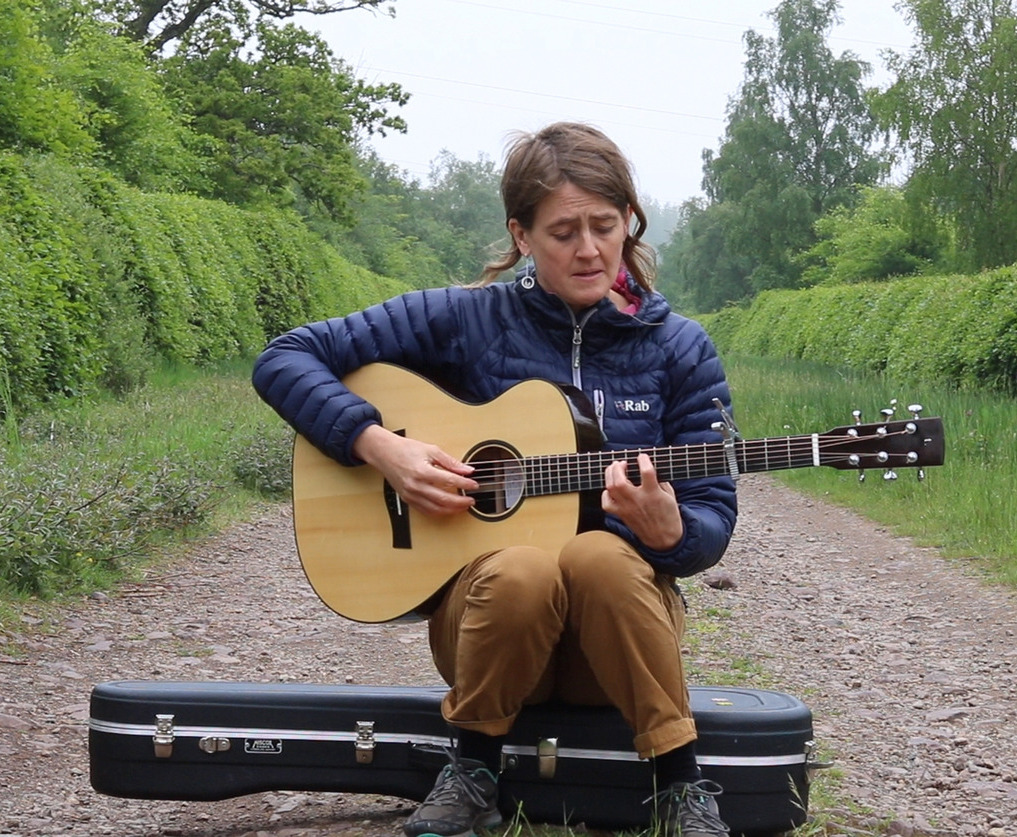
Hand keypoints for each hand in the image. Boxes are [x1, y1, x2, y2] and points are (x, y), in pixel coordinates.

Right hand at [353, 425, 477, 516]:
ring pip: (435, 509)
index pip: (450, 480)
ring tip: (462, 506)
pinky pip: (425, 511)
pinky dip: (439, 512)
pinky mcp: (408, 499)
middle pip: (444, 499)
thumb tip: (466, 469)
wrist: (384, 453)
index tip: (474, 485)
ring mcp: (411, 495)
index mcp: (423, 471)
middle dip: (460, 502)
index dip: (465, 484)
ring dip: (451, 510)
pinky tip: (447, 509)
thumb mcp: (430, 450)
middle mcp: (416, 486)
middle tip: (471, 500)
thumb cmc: (405, 449)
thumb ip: (450, 461)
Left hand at [601, 453, 683, 550]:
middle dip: (618, 466)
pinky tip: (611, 489)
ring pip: (610, 488)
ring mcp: (627, 508)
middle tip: (622, 463)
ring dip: (610, 475)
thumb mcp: (670, 496)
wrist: (664, 539)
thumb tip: (650, 468)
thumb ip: (660, 481)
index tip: (642, 456)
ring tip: (615, 469)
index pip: (646, 471)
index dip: (643, 459)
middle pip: (619, 480)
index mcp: (653, 494)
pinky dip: (605, 493)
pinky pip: (606, 504)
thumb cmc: (669, 516)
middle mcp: (637, 500)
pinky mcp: (622, 515)